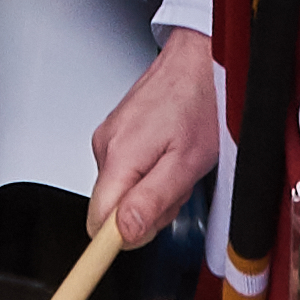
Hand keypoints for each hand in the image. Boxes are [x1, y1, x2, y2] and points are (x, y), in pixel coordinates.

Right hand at [88, 29, 222, 242]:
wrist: (202, 57)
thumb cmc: (202, 101)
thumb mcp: (189, 161)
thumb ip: (154, 199)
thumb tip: (125, 233)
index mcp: (119, 156)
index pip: (97, 224)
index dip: (118, 240)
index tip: (134, 242)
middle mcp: (105, 146)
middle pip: (113, 211)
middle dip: (146, 212)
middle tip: (177, 186)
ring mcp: (109, 137)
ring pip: (122, 192)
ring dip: (152, 191)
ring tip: (178, 164)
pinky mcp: (117, 132)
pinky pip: (127, 171)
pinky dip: (150, 171)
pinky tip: (170, 153)